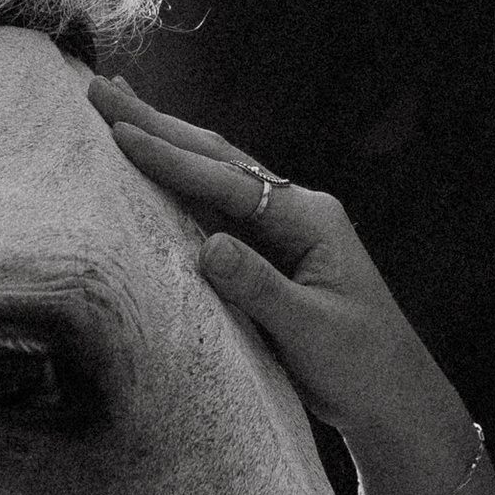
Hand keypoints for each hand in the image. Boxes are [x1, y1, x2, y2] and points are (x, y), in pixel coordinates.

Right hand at [87, 75, 478, 494]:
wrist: (396, 402)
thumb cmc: (362, 367)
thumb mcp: (311, 331)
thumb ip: (259, 288)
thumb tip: (208, 247)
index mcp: (310, 219)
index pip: (229, 181)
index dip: (171, 158)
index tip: (120, 132)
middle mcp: (297, 212)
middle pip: (218, 159)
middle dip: (158, 125)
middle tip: (99, 91)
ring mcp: (284, 229)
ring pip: (215, 175)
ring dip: (166, 141)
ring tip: (119, 107)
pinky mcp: (271, 253)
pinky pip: (217, 208)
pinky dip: (179, 181)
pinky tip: (153, 165)